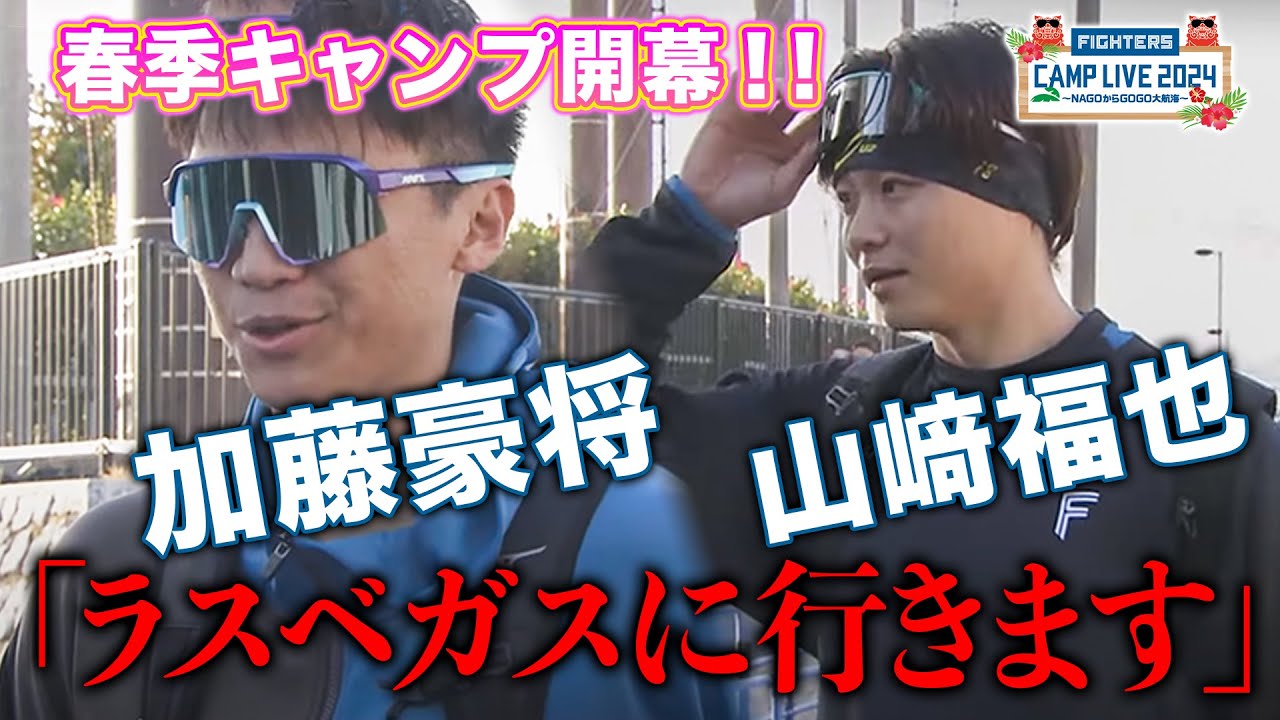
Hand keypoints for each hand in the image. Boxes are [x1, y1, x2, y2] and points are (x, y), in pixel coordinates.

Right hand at [678, 74, 820, 229]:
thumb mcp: (782, 189)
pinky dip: (748, 81)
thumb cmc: (742, 203)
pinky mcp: (726, 111)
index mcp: (790, 148)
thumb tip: (820, 141)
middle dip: (801, 89)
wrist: (705, 205)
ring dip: (778, 83)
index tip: (826, 102)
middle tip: (804, 87)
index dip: (822, 109)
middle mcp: (772, 130)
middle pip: (794, 98)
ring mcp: (750, 118)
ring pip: (770, 87)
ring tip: (782, 87)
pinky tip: (756, 87)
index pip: (813, 121)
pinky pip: (739, 87)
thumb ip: (803, 163)